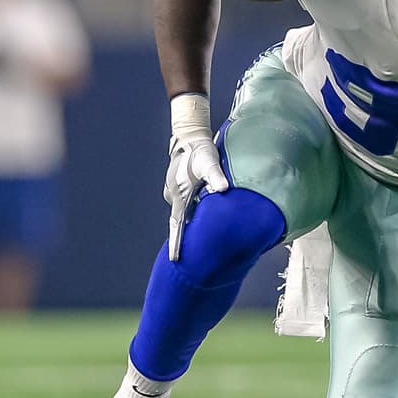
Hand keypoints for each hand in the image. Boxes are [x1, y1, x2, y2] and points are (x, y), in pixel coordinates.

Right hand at [163, 94, 228, 260]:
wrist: (190, 137)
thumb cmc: (200, 151)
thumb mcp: (210, 163)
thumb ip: (216, 176)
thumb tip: (223, 189)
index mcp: (180, 195)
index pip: (177, 225)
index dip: (177, 242)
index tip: (174, 260)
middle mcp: (175, 195)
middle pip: (181, 221)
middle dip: (186, 235)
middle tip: (193, 253)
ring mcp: (176, 191)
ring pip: (185, 212)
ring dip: (192, 221)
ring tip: (202, 235)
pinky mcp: (180, 187)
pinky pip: (187, 204)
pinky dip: (194, 210)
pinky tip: (204, 213)